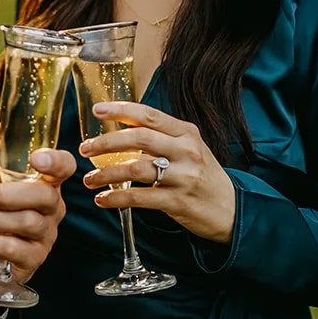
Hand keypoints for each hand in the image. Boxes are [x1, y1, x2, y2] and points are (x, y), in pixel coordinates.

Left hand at [0, 110, 75, 279]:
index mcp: (44, 182)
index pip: (65, 166)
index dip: (56, 162)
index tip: (36, 160)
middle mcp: (52, 207)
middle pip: (45, 196)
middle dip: (9, 195)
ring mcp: (46, 234)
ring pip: (30, 222)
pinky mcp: (36, 258)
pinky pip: (17, 249)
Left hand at [81, 102, 235, 243]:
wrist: (232, 209)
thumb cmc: (203, 176)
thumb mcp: (189, 149)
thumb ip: (161, 138)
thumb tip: (122, 130)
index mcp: (186, 133)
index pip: (149, 115)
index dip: (121, 110)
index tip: (98, 110)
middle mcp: (186, 151)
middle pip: (139, 139)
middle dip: (106, 142)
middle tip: (85, 149)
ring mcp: (183, 176)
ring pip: (135, 168)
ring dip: (106, 174)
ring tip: (89, 179)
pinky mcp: (178, 201)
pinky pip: (139, 198)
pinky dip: (116, 198)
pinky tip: (103, 200)